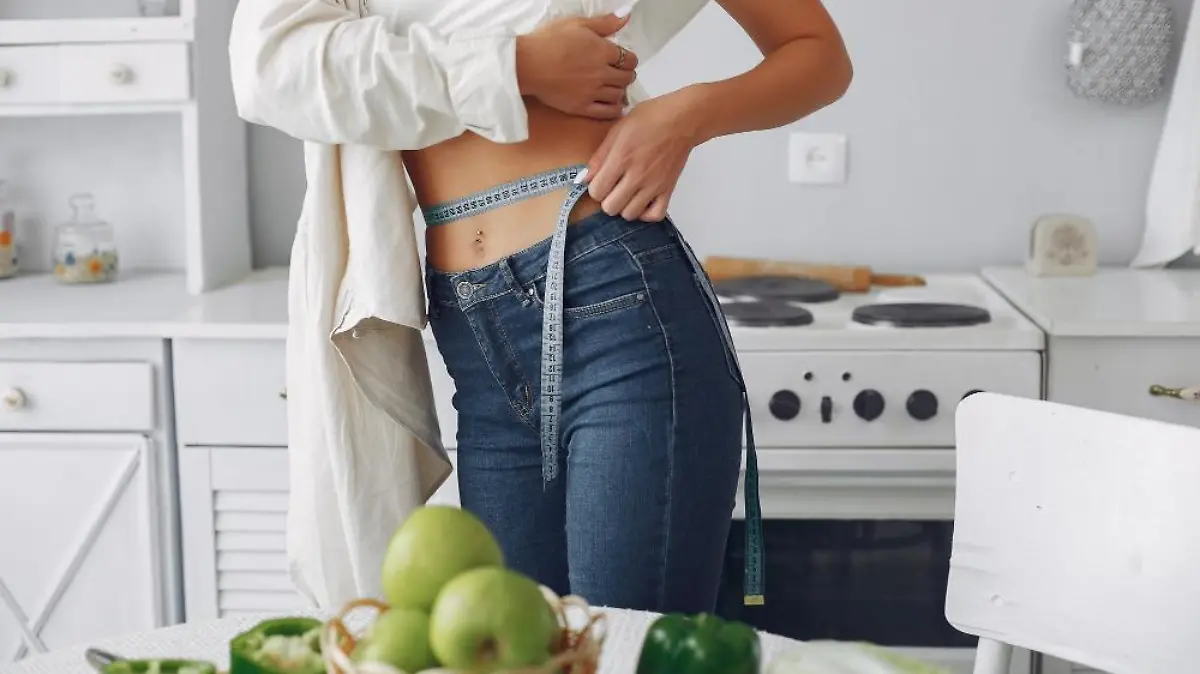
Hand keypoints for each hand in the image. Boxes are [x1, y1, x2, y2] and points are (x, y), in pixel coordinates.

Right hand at [516, 15, 638, 119]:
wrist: (528, 64)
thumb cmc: (549, 41)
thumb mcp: (577, 24)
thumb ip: (604, 23)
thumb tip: (626, 17)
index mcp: (602, 52)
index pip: (629, 59)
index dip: (629, 59)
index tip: (624, 59)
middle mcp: (601, 73)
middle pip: (626, 78)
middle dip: (626, 74)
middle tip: (620, 73)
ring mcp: (592, 92)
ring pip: (618, 95)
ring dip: (620, 90)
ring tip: (613, 86)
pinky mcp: (582, 107)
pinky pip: (607, 112)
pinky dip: (614, 109)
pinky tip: (612, 105)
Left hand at [582, 88, 706, 221]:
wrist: (682, 120)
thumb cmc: (650, 119)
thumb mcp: (617, 130)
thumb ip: (599, 156)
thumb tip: (584, 178)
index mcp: (621, 159)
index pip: (597, 191)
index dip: (594, 187)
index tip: (600, 179)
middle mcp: (637, 176)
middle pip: (610, 207)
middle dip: (607, 199)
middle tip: (612, 187)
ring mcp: (654, 185)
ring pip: (630, 214)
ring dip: (624, 206)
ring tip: (627, 194)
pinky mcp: (668, 190)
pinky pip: (655, 215)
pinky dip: (646, 213)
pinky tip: (642, 201)